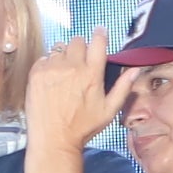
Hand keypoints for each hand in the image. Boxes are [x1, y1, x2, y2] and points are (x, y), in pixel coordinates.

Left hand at [21, 30, 117, 154]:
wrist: (53, 140)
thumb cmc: (82, 128)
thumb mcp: (109, 110)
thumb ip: (123, 87)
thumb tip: (136, 69)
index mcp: (92, 74)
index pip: (98, 42)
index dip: (100, 35)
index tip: (99, 32)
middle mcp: (72, 67)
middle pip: (77, 41)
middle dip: (80, 48)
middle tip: (79, 63)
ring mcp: (52, 69)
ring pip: (59, 48)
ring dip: (63, 56)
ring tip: (64, 75)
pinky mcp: (36, 74)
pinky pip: (44, 58)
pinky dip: (48, 65)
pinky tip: (51, 81)